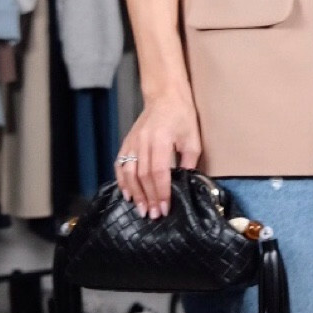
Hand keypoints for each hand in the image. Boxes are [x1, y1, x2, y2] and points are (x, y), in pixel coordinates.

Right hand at [114, 92, 201, 218]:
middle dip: (148, 198)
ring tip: (140, 209)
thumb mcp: (193, 138)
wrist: (164, 96)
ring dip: (134, 193)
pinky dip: (122, 181)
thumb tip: (186, 183)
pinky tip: (126, 194)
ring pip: (129, 172)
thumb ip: (189, 161)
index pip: (158, 172)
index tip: (164, 208)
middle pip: (142, 176)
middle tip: (153, 215)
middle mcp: (143, 142)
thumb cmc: (182, 116)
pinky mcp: (127, 142)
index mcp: (160, 140)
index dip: (160, 192)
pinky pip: (120, 164)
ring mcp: (132, 142)